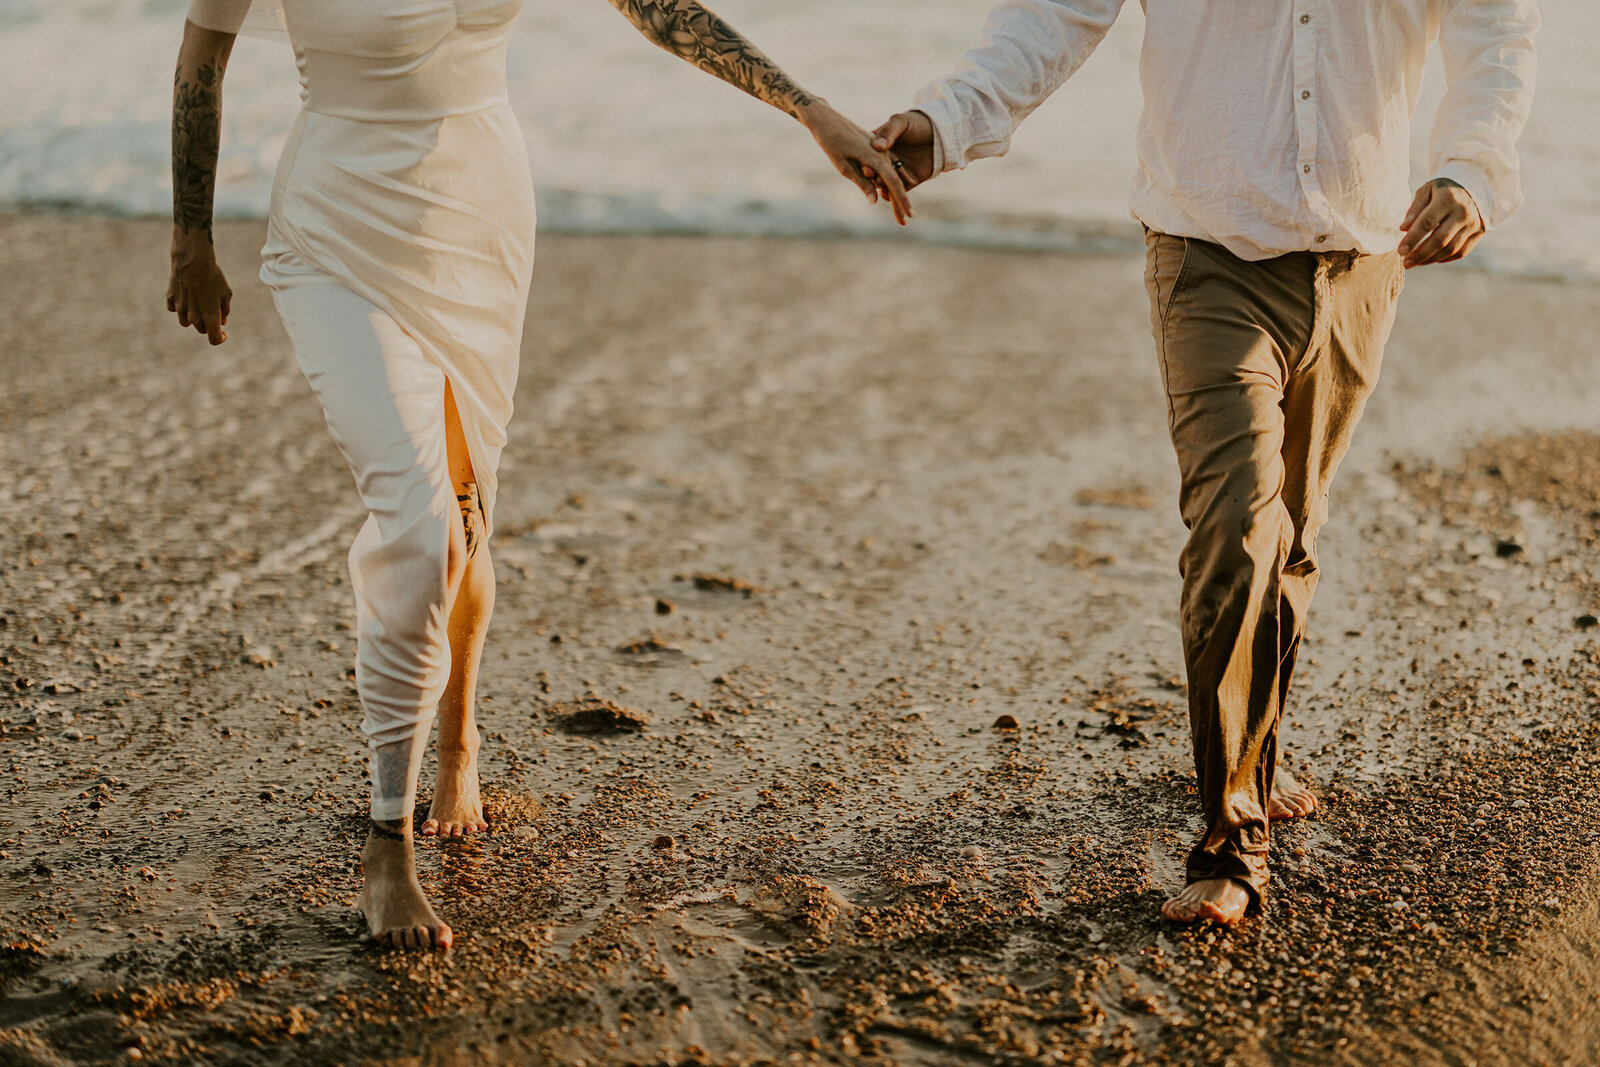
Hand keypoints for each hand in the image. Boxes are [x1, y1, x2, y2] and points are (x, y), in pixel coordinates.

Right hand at [166, 233, 232, 344]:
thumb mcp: (226, 294)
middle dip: (208, 324)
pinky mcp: (171, 299)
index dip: (220, 338)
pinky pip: (174, 309)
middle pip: (201, 329)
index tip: (223, 333)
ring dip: (193, 317)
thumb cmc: (214, 277)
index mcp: (211, 317)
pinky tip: (185, 295)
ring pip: (186, 322)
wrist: (194, 261)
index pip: (214, 339)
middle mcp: (194, 317)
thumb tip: (221, 323)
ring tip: (198, 302)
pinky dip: (179, 306)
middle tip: (212, 309)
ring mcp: (180, 308)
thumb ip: (224, 311)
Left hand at [797, 101, 913, 225]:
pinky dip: (890, 180)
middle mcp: (882, 153)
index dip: (902, 201)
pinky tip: (894, 192)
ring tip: (900, 213)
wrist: (827, 120)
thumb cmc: (831, 142)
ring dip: (895, 193)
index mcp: (876, 157)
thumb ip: (862, 183)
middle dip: (900, 203)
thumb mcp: (844, 166)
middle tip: (904, 222)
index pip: (893, 183)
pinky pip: (886, 166)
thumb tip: (875, 201)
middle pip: (895, 182)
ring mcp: (880, 150)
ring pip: (892, 175)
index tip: (909, 216)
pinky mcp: (876, 148)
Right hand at [871, 111, 936, 191]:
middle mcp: (885, 161)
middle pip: (875, 172)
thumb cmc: (917, 123)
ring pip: (886, 185)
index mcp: (879, 146)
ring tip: (882, 186)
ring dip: (882, 187)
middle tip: (871, 176)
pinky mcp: (909, 181)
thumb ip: (889, 133)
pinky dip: (894, 196)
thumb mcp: (901, 123)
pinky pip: (900, 192)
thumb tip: (877, 146)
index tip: (864, 167)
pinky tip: (891, 196)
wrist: (940, 133)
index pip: (867, 156)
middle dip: (872, 176)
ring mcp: (897, 172)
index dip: (865, 162)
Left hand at [1398, 178, 1483, 268]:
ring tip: (1415, 262)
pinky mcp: (1479, 232)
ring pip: (1450, 249)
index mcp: (1448, 198)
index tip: (1400, 251)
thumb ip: (1414, 209)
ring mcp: (1474, 223)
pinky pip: (1461, 252)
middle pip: (1440, 239)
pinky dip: (1444, 258)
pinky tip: (1430, 259)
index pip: (1427, 222)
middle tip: (1405, 263)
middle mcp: (1463, 211)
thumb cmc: (1441, 191)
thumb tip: (1404, 229)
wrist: (1472, 187)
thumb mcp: (1426, 191)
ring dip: (1430, 259)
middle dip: (1420, 254)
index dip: (1413, 238)